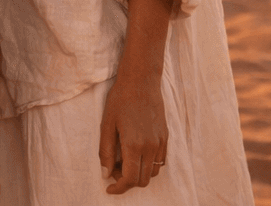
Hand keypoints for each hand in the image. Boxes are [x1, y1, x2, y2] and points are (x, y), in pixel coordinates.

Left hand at [99, 69, 167, 194]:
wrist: (141, 82)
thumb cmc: (120, 100)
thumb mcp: (106, 125)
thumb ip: (105, 151)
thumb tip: (105, 174)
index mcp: (134, 145)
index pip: (129, 179)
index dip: (119, 188)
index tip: (109, 188)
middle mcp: (150, 148)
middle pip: (142, 180)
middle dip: (126, 181)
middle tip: (112, 168)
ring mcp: (160, 144)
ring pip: (152, 173)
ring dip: (138, 173)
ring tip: (122, 159)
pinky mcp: (166, 138)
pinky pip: (159, 162)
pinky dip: (147, 165)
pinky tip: (135, 153)